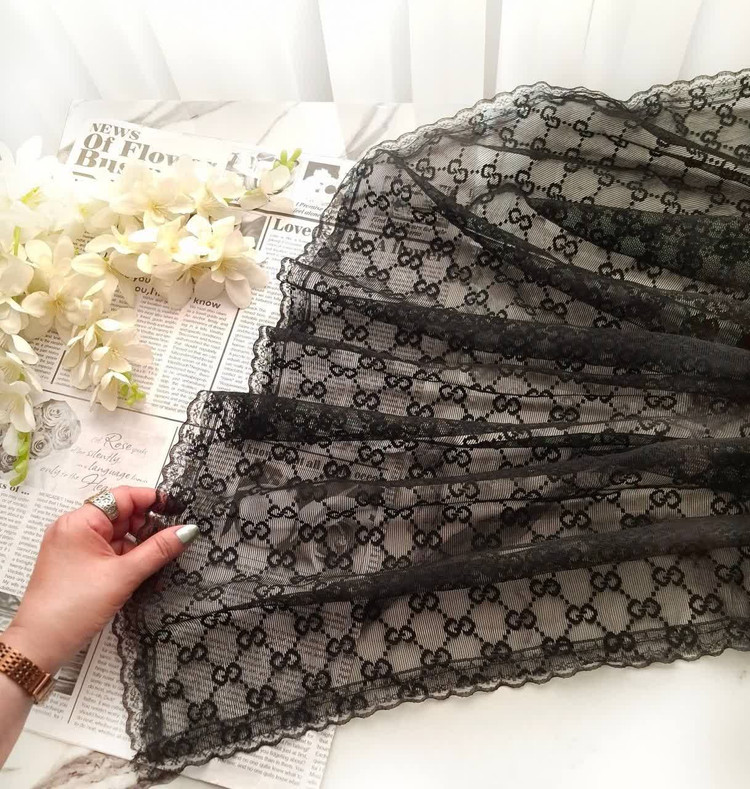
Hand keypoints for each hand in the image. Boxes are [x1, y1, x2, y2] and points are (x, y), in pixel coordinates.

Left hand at [0, 486, 197, 672]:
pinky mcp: (75, 562)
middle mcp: (73, 528)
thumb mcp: (124, 575)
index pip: (122, 497)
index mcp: (79, 522)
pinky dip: (125, 556)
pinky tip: (140, 569)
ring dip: (137, 543)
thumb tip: (188, 530)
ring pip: (116, 534)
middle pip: (120, 514)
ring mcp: (73, 545)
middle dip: (145, 526)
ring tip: (156, 559)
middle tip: (169, 540)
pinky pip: (107, 549)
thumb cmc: (75, 607)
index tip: (177, 508)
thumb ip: (159, 549)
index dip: (151, 500)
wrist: (41, 645)